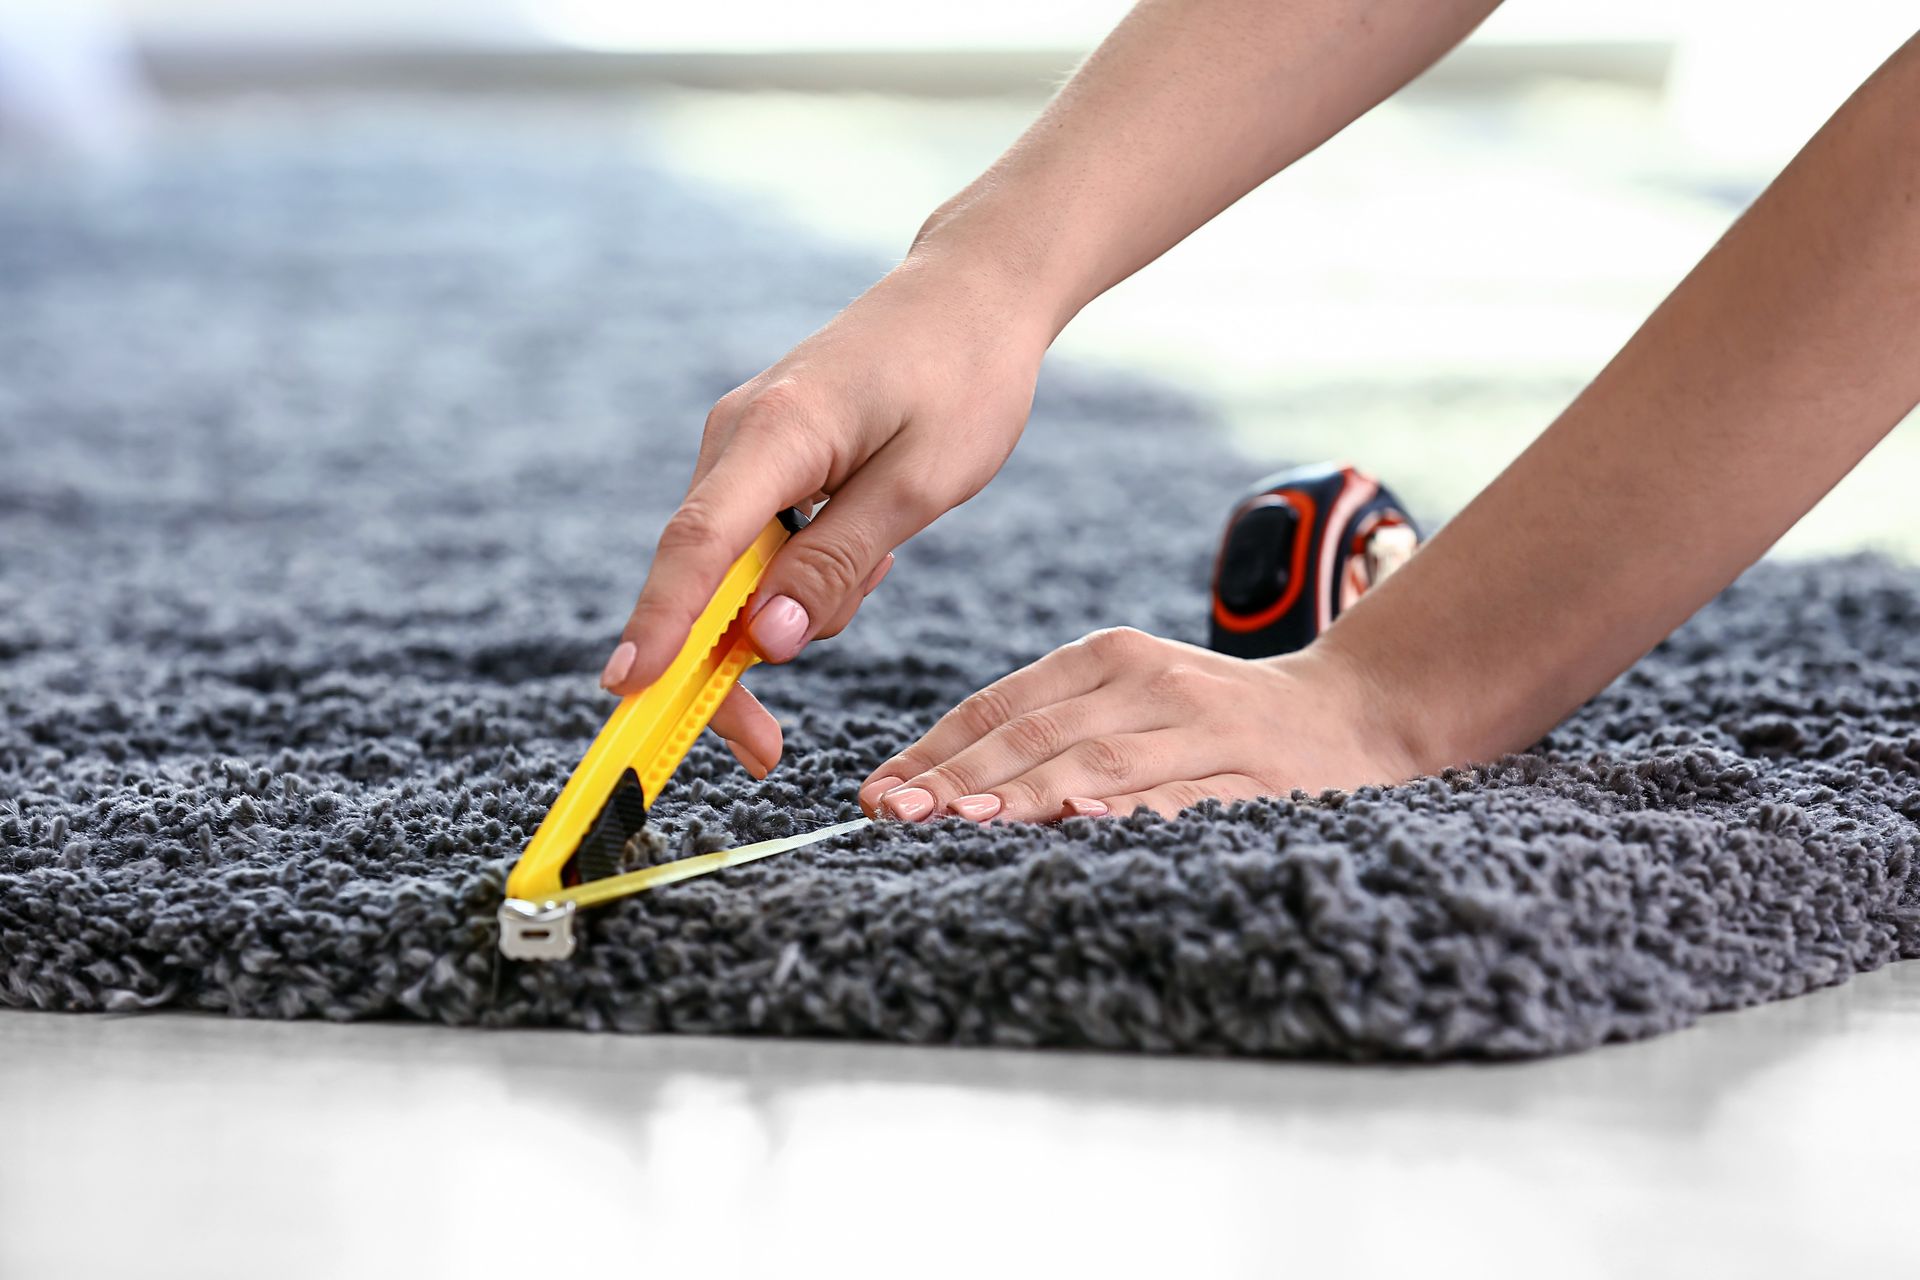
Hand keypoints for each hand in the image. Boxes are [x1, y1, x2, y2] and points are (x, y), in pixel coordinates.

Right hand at [601, 254, 1050, 778]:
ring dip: (790, 608)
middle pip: (701, 576)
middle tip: (767, 750)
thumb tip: (761, 643)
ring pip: (733, 571)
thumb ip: (838, 565)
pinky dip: (800, 575)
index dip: (660, 623)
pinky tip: (870, 543)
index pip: (698, 543)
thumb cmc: (962, 379)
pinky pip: (757, 545)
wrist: (972, 295)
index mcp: (776, 433)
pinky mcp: (759, 458)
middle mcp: (736, 437)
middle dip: (727, 665)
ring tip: (884, 557)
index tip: (628, 690)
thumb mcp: (921, 485)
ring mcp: (741, 447)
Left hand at [855, 627, 1417, 821]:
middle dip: (960, 779)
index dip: (936, 750)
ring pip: (1099, 761)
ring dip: (1024, 794)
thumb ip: (1045, 733)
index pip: (1003, 704)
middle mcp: (1153, 682)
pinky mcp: (1254, 778)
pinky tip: (1080, 819)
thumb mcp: (1129, 699)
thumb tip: (932, 788)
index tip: (875, 794)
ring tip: (960, 821)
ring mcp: (1205, 729)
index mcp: (1110, 658)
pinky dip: (1128, 810)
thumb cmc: (1212, 718)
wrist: (1352, 714)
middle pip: (1038, 733)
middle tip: (895, 815)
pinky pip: (1180, 796)